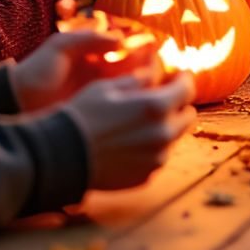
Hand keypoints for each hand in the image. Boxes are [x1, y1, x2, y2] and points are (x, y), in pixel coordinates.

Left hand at [12, 17, 162, 112]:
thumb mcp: (59, 47)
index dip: (141, 44)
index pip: (125, 45)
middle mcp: (100, 71)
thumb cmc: (36, 72)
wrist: (16, 104)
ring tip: (156, 83)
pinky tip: (144, 100)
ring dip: (147, 83)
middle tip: (161, 66)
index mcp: (92, 52)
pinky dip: (136, 100)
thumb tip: (119, 39)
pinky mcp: (98, 110)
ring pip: (133, 85)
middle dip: (150, 64)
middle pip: (134, 65)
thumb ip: (88, 38)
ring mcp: (100, 92)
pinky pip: (124, 103)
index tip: (155, 44)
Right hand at [63, 71, 196, 190]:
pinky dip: (152, 147)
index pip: (187, 89)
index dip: (184, 79)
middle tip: (161, 98)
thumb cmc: (82, 115)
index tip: (178, 76)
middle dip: (177, 104)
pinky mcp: (146, 176)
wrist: (61, 156)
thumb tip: (157, 73)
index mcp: (155, 107)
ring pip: (174, 137)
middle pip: (187, 115)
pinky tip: (131, 142)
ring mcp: (156, 159)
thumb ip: (139, 79)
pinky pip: (159, 156)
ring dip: (165, 126)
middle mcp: (162, 135)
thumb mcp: (109, 86)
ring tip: (141, 121)